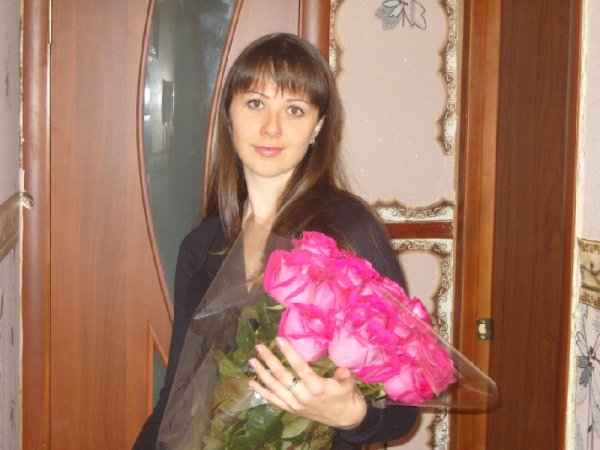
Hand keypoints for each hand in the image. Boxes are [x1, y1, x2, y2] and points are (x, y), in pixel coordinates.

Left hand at [247, 337, 366, 428]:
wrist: (346, 419)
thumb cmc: (347, 397)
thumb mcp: (349, 385)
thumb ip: (344, 376)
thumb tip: (342, 369)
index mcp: (317, 388)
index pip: (300, 368)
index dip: (289, 353)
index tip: (279, 340)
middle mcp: (303, 397)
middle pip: (283, 376)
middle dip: (269, 360)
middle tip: (259, 347)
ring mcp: (295, 405)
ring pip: (275, 388)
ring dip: (262, 374)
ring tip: (252, 361)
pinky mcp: (291, 410)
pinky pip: (274, 400)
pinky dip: (262, 392)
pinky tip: (251, 383)